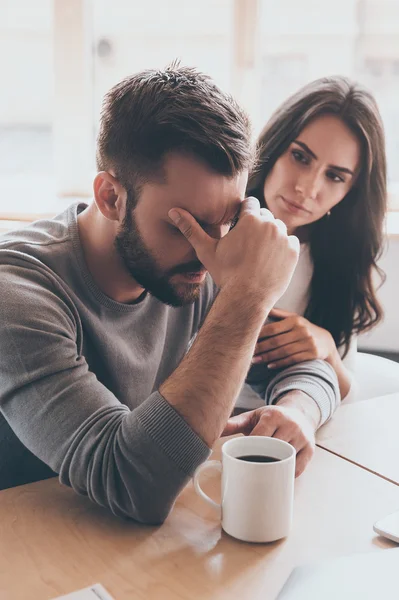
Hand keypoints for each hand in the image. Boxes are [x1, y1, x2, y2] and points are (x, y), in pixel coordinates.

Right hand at [168, 198, 298, 305]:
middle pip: (265, 216)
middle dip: (258, 226)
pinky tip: (270, 261)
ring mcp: (284, 237)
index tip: (240, 228)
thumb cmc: (225, 273)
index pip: (250, 204)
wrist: (247, 297)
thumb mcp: (206, 250)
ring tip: (258, 254)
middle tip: (248, 245)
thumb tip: (173, 211)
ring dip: (271, 236)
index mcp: (250, 219)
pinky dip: (282, 249)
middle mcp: (270, 224)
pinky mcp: (294, 251)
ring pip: (278, 228)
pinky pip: (290, 242)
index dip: (244, 215)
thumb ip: (191, 228)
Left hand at [222, 392, 316, 476]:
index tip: (240, 458)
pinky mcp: (311, 449)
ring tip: (261, 475)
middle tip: (247, 470)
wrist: (300, 413)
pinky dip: (287, 474)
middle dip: (260, 460)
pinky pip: (298, 469)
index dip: (250, 450)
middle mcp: (290, 425)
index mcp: (273, 415)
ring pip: (286, 460)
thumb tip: (213, 428)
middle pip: (273, 449)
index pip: (260, 437)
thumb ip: (234, 423)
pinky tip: (278, 476)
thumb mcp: (253, 416)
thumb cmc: (272, 417)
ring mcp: (303, 438)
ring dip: (273, 469)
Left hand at [253, 308, 334, 368]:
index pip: (273, 328)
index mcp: (295, 320)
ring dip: (267, 357)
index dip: (259, 335)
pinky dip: (280, 363)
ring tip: (255, 360)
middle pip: (277, 341)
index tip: (247, 339)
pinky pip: (292, 359)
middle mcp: (302, 331)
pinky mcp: (312, 354)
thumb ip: (279, 314)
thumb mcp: (294, 319)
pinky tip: (270, 365)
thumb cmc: (304, 329)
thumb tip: (262, 307)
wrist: (326, 342)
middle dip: (261, 348)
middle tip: (248, 353)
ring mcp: (308, 343)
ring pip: (283, 352)